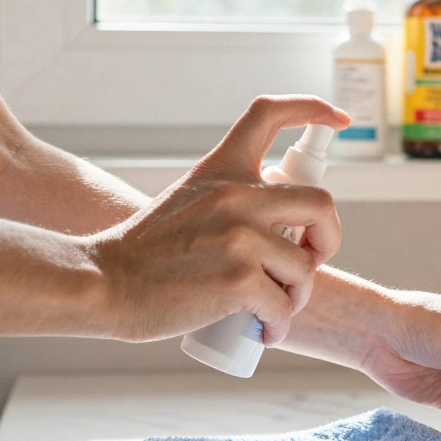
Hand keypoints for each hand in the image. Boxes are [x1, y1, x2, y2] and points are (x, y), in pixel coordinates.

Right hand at [88, 95, 349, 343]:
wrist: (101, 283)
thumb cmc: (145, 253)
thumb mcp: (189, 200)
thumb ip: (231, 199)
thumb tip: (282, 225)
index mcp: (222, 170)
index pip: (270, 113)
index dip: (313, 109)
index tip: (338, 120)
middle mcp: (236, 195)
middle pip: (321, 203)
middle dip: (329, 238)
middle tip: (310, 260)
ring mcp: (240, 237)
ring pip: (304, 266)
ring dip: (297, 294)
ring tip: (273, 308)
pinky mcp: (239, 280)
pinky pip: (284, 305)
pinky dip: (278, 325)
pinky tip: (263, 332)